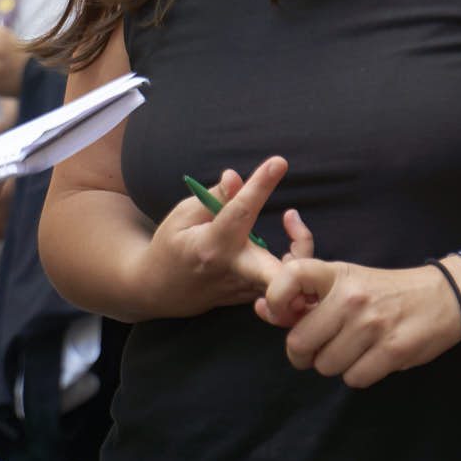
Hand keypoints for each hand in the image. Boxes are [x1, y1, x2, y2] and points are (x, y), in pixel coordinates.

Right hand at [136, 158, 288, 318]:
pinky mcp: (253, 298)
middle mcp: (232, 270)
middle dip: (294, 257)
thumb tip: (236, 176)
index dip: (260, 185)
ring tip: (291, 220)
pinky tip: (286, 242)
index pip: (241, 211)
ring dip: (300, 248)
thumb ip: (215, 198)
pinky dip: (291, 261)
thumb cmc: (171, 246)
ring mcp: (244, 289)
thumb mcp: (183, 215)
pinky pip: (282, 281)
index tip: (278, 162)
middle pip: (276, 276)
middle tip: (294, 218)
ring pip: (287, 277)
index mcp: (211, 245)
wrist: (161, 290)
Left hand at [255, 259, 460, 387]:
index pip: (290, 275)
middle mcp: (351, 297)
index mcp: (335, 273)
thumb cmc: (383, 291)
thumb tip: (261, 309)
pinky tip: (369, 359)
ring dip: (333, 365)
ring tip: (349, 350)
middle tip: (315, 348)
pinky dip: (357, 375)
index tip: (279, 314)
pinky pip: (353, 379)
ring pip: (325, 366)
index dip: (275, 299)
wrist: (443, 296)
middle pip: (299, 341)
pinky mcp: (393, 350)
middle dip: (302, 353)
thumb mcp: (345, 281)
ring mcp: (372, 324)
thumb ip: (304, 297)